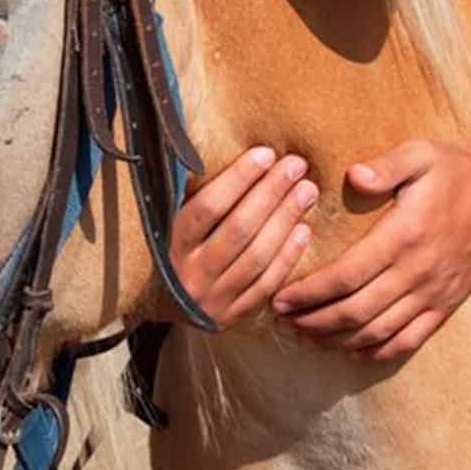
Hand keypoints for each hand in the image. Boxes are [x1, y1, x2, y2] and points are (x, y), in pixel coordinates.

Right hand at [169, 147, 317, 326]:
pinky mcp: (231, 316)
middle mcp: (190, 274)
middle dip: (270, 193)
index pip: (208, 207)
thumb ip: (193, 196)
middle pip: (238, 229)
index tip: (265, 154)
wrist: (163, 307)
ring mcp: (212, 298)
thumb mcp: (170, 223)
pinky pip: (265, 285)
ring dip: (285, 220)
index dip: (238, 179)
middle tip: (296, 166)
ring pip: (256, 256)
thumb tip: (231, 153)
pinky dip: (287, 257)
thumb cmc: (171, 250)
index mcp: (169, 244)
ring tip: (307, 191)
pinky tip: (304, 230)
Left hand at [272, 138, 470, 358]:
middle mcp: (417, 271)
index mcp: (404, 235)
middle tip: (280, 321)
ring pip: (377, 332)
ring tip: (304, 336)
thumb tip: (352, 176)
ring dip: (336, 340)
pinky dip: (376, 351)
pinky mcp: (446, 305)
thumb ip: (385, 166)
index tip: (278, 296)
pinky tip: (351, 350)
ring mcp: (433, 293)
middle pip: (355, 311)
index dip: (308, 292)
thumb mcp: (421, 154)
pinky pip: (409, 340)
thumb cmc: (457, 170)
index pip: (345, 276)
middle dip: (312, 321)